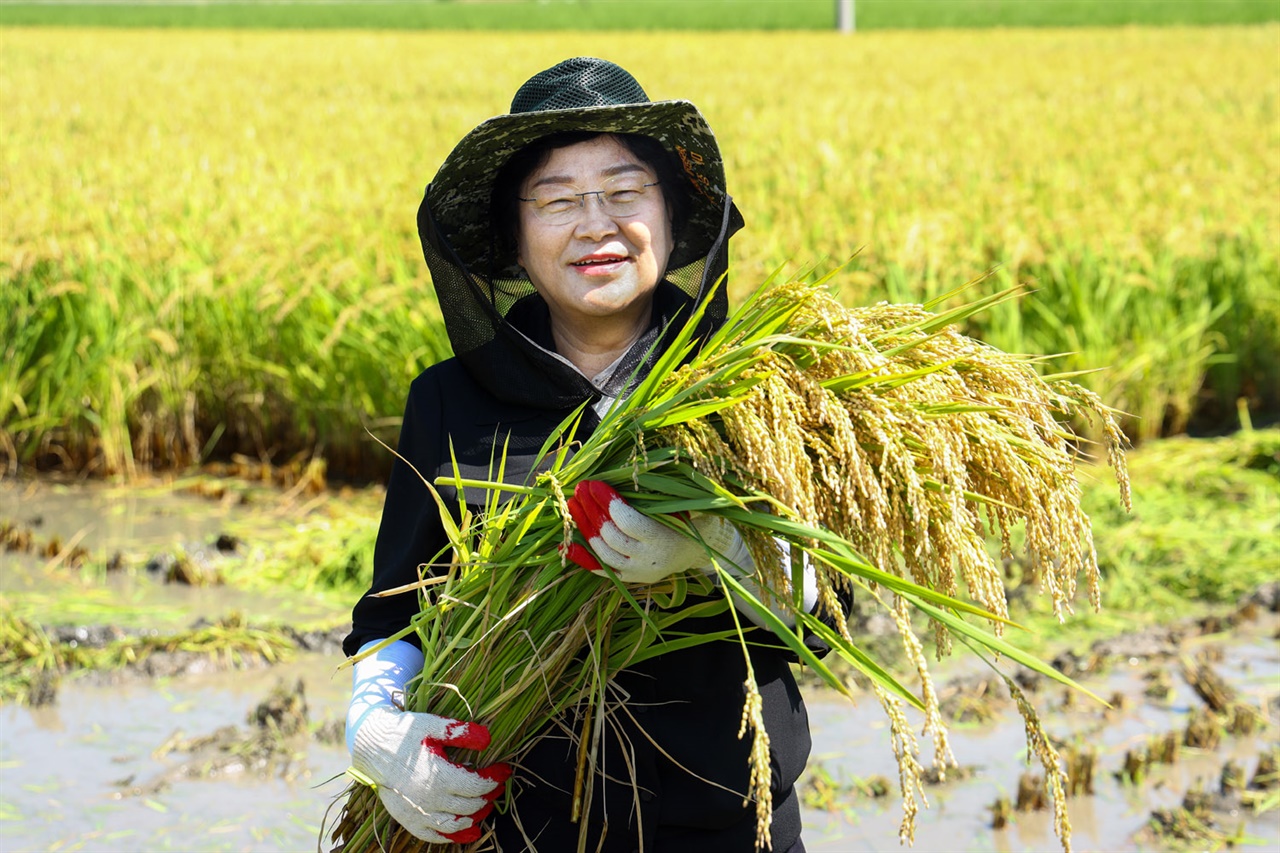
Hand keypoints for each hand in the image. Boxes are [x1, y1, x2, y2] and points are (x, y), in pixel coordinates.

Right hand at [349, 706, 510, 843]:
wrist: (372, 747)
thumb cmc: (404, 733)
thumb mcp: (434, 725)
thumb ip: (461, 732)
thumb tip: (488, 739)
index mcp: (439, 776)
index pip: (478, 785)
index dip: (495, 779)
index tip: (505, 770)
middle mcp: (430, 800)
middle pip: (470, 806)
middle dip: (488, 796)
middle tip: (497, 786)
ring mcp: (418, 813)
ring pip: (455, 824)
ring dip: (475, 817)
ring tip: (486, 806)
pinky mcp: (408, 820)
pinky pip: (434, 836)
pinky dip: (452, 836)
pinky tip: (466, 830)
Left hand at [564, 479, 748, 582]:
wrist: (694, 551)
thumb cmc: (688, 520)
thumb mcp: (687, 506)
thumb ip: (669, 494)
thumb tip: (649, 469)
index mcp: (663, 540)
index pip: (628, 522)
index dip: (609, 502)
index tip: (594, 484)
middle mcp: (647, 560)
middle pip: (611, 536)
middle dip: (592, 510)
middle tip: (580, 488)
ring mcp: (635, 572)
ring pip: (602, 551)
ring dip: (584, 527)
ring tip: (573, 505)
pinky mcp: (627, 578)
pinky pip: (599, 569)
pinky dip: (581, 557)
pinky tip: (564, 543)